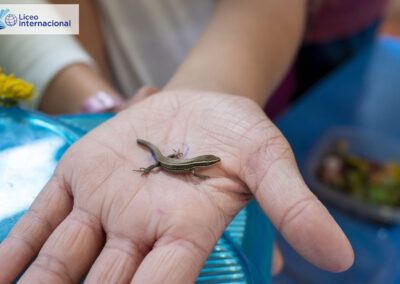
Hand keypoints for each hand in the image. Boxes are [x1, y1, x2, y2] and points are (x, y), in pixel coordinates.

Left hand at [0, 90, 352, 282]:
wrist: (202, 103)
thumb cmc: (239, 133)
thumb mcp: (269, 160)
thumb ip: (293, 206)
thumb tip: (339, 258)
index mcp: (185, 232)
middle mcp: (139, 231)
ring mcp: (104, 206)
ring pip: (63, 260)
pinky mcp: (79, 178)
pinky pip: (42, 219)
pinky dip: (16, 247)